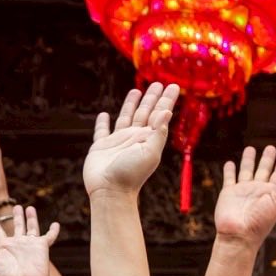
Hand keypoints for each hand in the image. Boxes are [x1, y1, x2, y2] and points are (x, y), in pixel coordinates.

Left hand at [0, 205, 58, 275]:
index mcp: (4, 248)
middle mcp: (17, 244)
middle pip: (16, 226)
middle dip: (16, 217)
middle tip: (15, 206)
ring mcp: (30, 244)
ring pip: (31, 227)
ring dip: (31, 218)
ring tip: (29, 208)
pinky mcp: (42, 246)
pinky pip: (49, 236)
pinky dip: (53, 231)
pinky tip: (56, 224)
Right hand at [83, 82, 179, 198]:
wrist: (110, 191)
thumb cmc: (131, 174)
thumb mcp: (150, 153)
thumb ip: (158, 133)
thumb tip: (167, 112)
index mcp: (148, 138)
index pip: (159, 114)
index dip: (166, 100)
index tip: (174, 86)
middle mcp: (135, 138)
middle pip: (144, 112)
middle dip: (152, 98)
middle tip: (157, 83)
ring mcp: (118, 142)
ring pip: (126, 117)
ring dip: (131, 105)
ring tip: (136, 91)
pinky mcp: (101, 147)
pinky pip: (102, 131)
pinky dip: (103, 123)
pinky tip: (104, 115)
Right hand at [214, 144, 275, 244]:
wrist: (238, 235)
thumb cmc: (259, 223)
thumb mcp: (275, 202)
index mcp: (271, 193)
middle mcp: (258, 191)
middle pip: (264, 170)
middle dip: (268, 159)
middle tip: (271, 148)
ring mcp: (243, 191)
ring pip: (246, 171)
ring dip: (249, 161)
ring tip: (250, 149)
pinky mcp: (229, 193)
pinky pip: (229, 178)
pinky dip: (229, 170)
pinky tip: (230, 163)